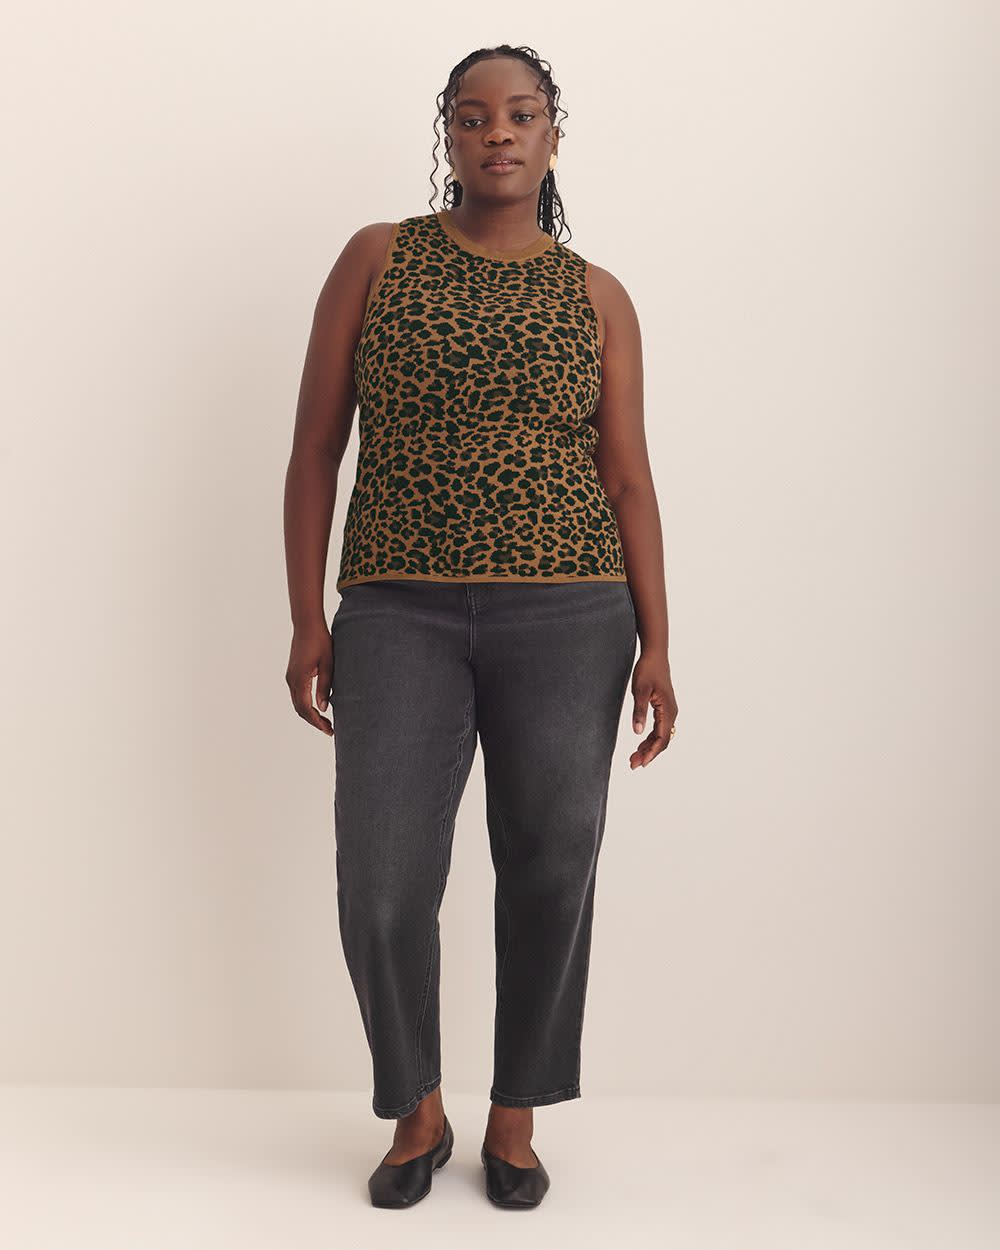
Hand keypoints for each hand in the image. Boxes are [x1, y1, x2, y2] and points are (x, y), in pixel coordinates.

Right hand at [286, 623, 334, 736]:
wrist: (307, 624)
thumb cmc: (320, 641)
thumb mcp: (328, 665)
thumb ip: (325, 687)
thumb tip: (323, 708)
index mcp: (300, 679)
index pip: (306, 709)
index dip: (317, 722)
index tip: (329, 730)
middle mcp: (292, 680)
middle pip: (300, 709)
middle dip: (314, 722)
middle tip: (330, 729)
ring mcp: (290, 677)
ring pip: (298, 703)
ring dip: (310, 714)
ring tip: (326, 722)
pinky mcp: (293, 674)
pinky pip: (297, 695)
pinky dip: (306, 705)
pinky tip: (318, 707)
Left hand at [629, 650, 676, 768]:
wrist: (655, 655)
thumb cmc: (647, 670)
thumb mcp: (640, 691)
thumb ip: (639, 711)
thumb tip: (637, 732)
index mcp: (668, 710)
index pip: (662, 738)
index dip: (652, 752)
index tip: (641, 763)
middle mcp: (671, 713)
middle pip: (662, 740)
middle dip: (648, 754)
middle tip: (632, 764)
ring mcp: (669, 711)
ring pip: (661, 736)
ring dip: (649, 747)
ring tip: (634, 757)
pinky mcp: (664, 709)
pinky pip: (659, 729)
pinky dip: (650, 738)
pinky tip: (640, 744)